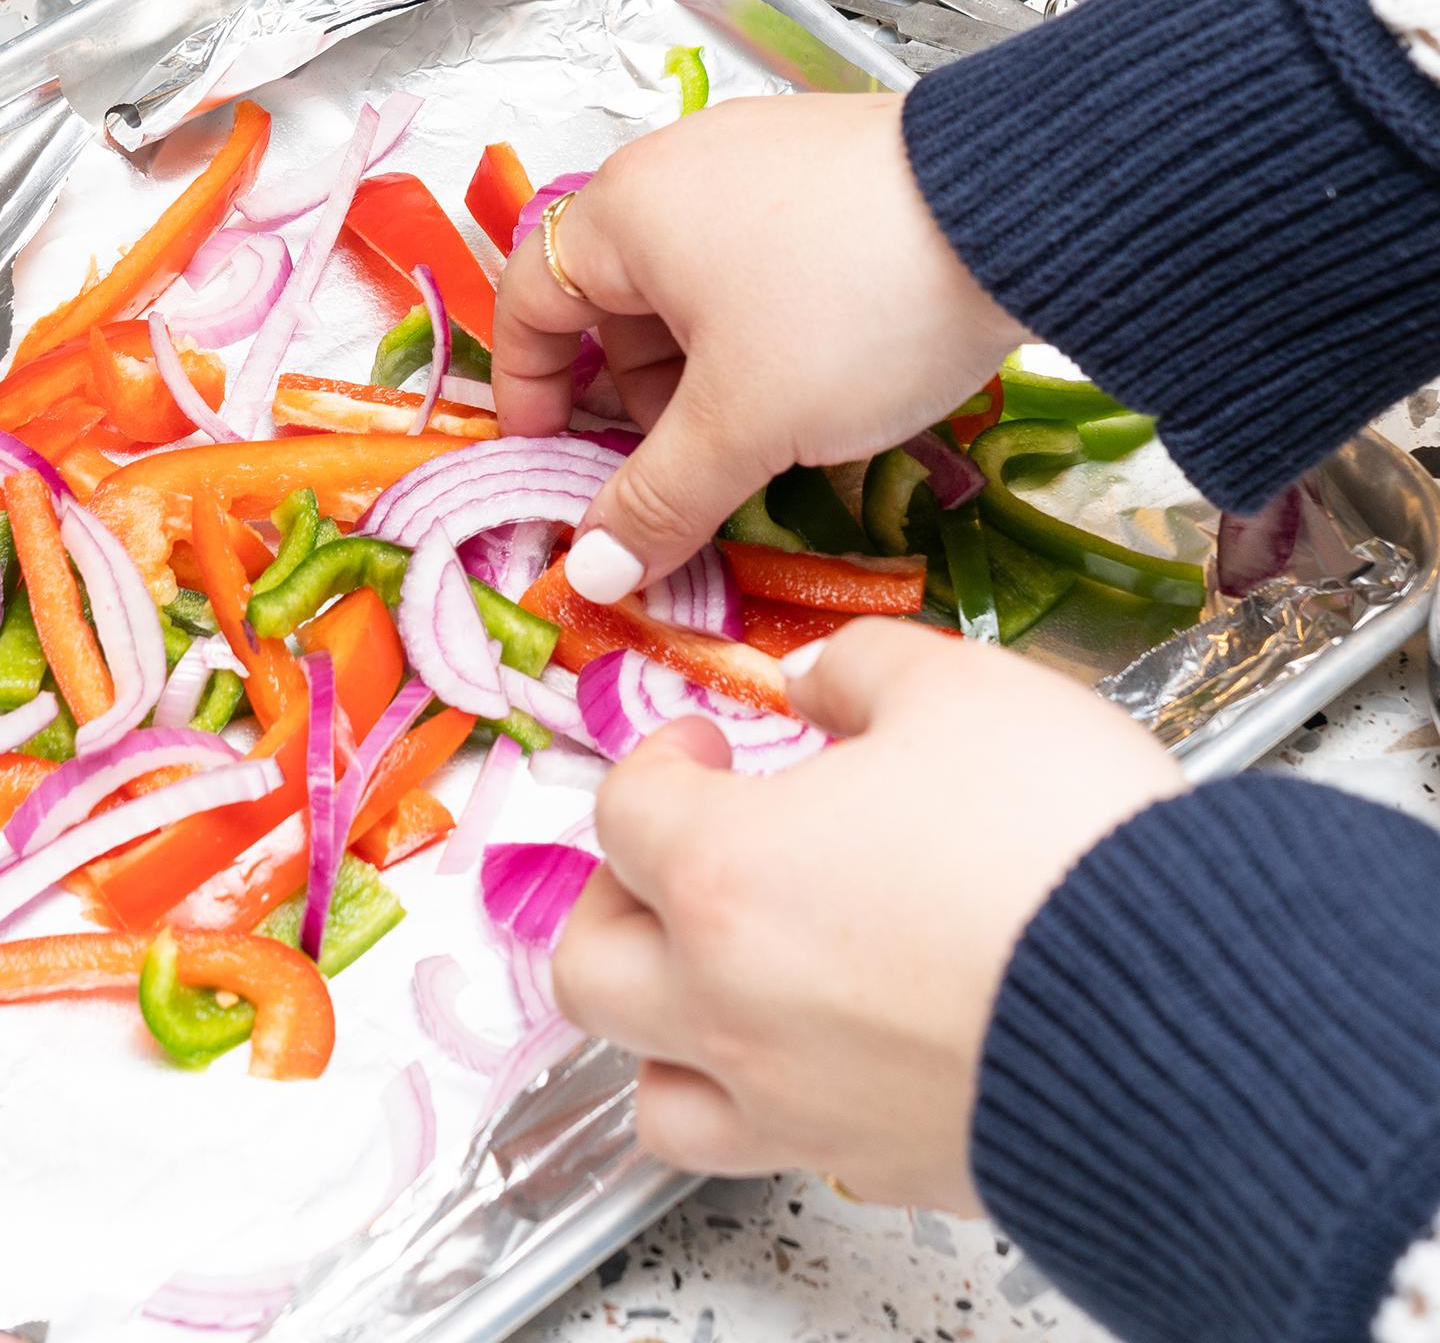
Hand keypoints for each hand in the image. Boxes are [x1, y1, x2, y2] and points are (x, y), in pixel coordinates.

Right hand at [492, 93, 1022, 601]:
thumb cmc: (852, 306)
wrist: (1023, 214)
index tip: (551, 457)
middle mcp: (682, 169)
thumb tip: (594, 569)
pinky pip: (765, 264)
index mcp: (627, 210)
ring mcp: (764, 160)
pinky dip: (765, 333)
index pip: (530, 296)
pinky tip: (820, 382)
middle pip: (618, 299)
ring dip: (708, 373)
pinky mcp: (836, 173)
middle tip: (681, 469)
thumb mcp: (743, 425)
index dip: (528, 387)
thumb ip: (658, 501)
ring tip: (764, 435)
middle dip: (636, 395)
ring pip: (698, 288)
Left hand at [553, 620, 1184, 1212]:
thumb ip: (862, 667)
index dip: (658, 759)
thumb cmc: (1057, 840)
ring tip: (722, 977)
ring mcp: (796, 1104)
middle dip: (619, 898)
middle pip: (590, 965)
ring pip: (657, 1093)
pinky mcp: (878, 1164)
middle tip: (682, 859)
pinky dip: (771, 1097)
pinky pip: (776, 1147)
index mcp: (726, 873)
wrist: (1187, 1010)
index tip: (707, 744)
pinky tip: (829, 1048)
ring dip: (666, 1028)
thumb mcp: (962, 690)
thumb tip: (817, 685)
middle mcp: (733, 1004)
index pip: (625, 811)